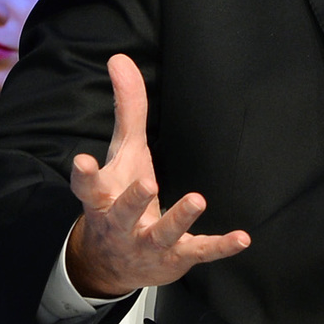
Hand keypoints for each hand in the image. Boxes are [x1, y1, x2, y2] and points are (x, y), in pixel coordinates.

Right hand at [64, 54, 249, 296]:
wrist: (113, 264)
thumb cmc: (119, 197)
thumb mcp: (122, 154)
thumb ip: (127, 110)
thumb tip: (120, 59)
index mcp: (102, 198)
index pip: (87, 186)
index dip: (84, 175)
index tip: (81, 161)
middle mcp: (120, 224)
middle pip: (124, 212)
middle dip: (134, 198)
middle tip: (147, 181)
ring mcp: (148, 244)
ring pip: (161, 234)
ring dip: (178, 219)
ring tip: (197, 199)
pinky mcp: (174, 259)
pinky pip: (198, 252)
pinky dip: (219, 247)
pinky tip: (242, 238)